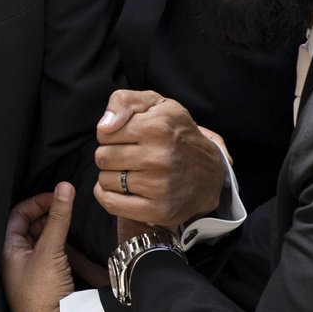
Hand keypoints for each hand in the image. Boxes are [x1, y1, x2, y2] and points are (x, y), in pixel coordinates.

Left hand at [1, 184, 82, 311]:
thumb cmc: (41, 295)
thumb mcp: (50, 252)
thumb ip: (59, 218)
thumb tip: (65, 186)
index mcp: (10, 251)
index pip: (18, 215)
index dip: (38, 202)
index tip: (59, 197)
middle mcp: (21, 262)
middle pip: (36, 229)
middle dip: (55, 219)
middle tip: (72, 210)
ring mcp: (37, 274)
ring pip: (52, 247)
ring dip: (69, 240)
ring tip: (84, 232)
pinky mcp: (54, 286)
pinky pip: (65, 266)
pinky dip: (79, 261)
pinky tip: (95, 265)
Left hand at [94, 89, 227, 230]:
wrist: (210, 173)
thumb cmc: (176, 134)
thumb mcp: (156, 105)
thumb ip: (124, 101)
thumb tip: (104, 126)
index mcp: (157, 127)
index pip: (104, 133)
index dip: (111, 135)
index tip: (127, 138)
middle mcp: (160, 157)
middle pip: (102, 157)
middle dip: (110, 156)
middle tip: (129, 156)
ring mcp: (159, 186)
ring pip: (105, 180)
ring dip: (112, 176)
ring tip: (132, 172)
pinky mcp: (158, 210)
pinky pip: (112, 204)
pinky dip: (108, 196)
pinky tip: (120, 190)